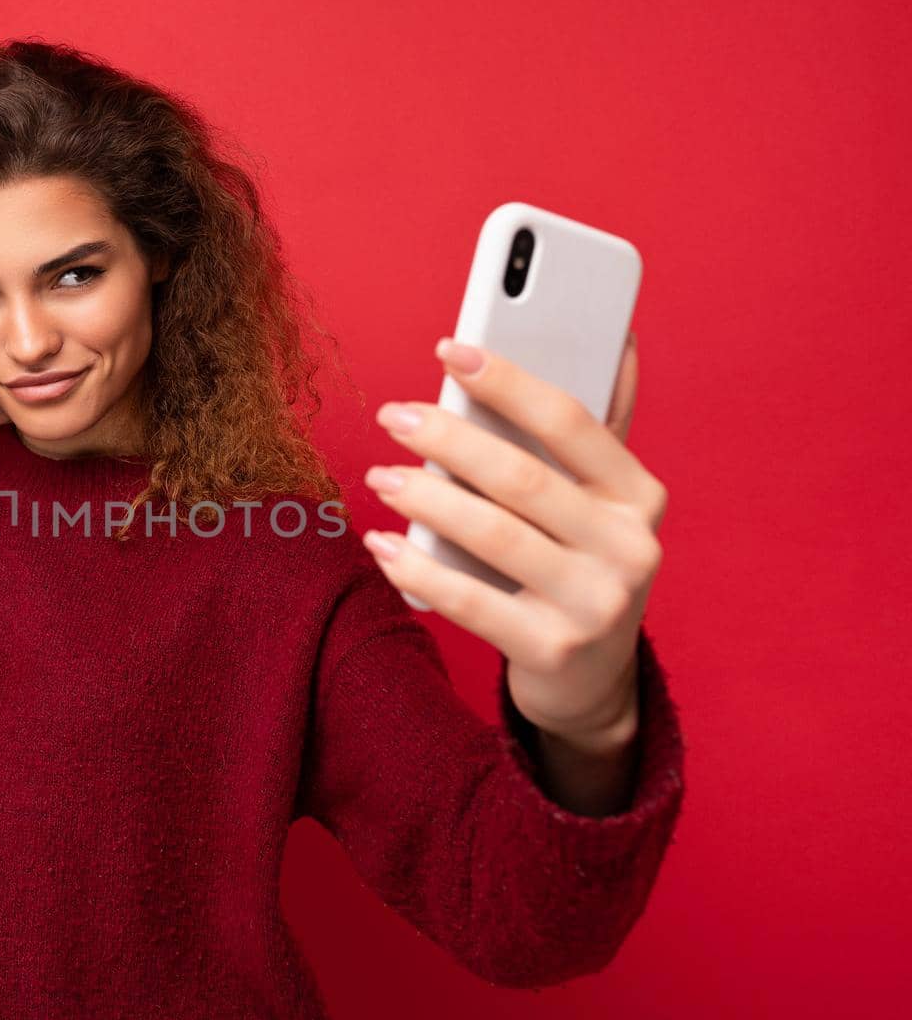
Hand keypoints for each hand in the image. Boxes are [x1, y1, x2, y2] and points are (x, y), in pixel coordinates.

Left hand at [361, 330, 664, 754]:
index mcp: (638, 495)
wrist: (592, 679)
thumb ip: (600, 429)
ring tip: (380, 477)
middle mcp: (628, 548)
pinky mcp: (552, 650)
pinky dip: (418, 569)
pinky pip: (470, 602)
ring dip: (425, 499)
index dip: (507, 381)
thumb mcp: (601, 502)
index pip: (570, 422)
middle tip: (393, 416)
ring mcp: (594, 604)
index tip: (448, 349)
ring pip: (493, 535)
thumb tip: (619, 340)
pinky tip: (382, 546)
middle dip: (448, 438)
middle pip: (521, 477)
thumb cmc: (580, 566)